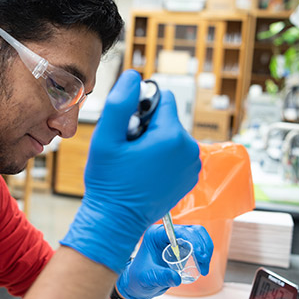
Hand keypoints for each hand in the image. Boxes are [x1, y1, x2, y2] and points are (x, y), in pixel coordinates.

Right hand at [60, 70, 200, 272]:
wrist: (116, 221)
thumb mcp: (105, 138)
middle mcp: (189, 150)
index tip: (128, 130)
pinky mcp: (190, 178)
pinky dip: (162, 157)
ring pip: (171, 135)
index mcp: (172, 137)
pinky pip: (176, 153)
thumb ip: (120, 103)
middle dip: (147, 126)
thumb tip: (134, 77)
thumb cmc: (108, 182)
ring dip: (154, 141)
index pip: (163, 98)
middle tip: (128, 150)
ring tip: (135, 162)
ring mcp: (193, 166)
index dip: (141, 108)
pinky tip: (144, 172)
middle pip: (167, 117)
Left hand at [116, 224, 212, 298]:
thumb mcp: (148, 277)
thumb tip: (177, 278)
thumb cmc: (138, 278)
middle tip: (204, 263)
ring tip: (204, 267)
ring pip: (198, 235)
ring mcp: (175, 239)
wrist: (138, 283)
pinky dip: (204, 252)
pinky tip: (203, 265)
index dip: (193, 241)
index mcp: (156, 235)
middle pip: (192, 231)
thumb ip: (161, 277)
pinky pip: (198, 243)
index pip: (178, 231)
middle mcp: (166, 234)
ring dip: (206, 249)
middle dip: (202, 246)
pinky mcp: (182, 246)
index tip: (200, 256)